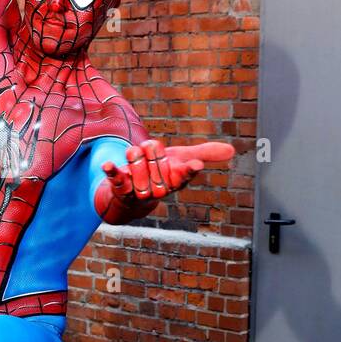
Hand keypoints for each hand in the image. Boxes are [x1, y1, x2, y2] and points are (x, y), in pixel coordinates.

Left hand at [102, 139, 234, 204]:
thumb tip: (232, 150)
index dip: (187, 169)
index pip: (184, 174)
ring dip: (134, 152)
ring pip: (135, 157)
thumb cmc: (161, 174)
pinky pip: (116, 177)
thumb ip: (204, 154)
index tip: (193, 166)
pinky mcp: (120, 188)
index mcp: (176, 181)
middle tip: (148, 156)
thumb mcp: (182, 160)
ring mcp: (139, 190)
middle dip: (150, 147)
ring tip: (135, 161)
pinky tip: (107, 165)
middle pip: (154, 151)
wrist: (133, 194)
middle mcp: (159, 188)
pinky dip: (112, 170)